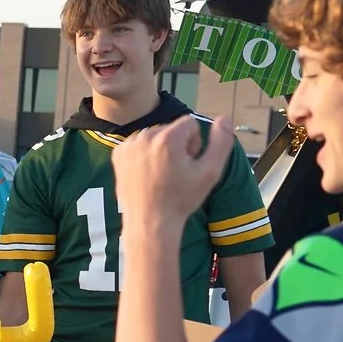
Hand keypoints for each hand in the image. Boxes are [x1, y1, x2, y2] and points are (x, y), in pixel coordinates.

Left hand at [112, 116, 233, 226]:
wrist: (149, 223)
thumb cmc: (181, 200)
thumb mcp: (209, 173)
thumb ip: (221, 142)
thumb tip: (224, 118)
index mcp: (168, 138)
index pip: (190, 123)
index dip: (195, 143)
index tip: (189, 163)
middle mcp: (146, 136)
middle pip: (171, 129)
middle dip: (178, 145)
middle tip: (175, 172)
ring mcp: (129, 144)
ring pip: (155, 135)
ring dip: (161, 149)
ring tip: (161, 174)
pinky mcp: (118, 153)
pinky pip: (139, 143)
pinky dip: (145, 154)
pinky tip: (147, 174)